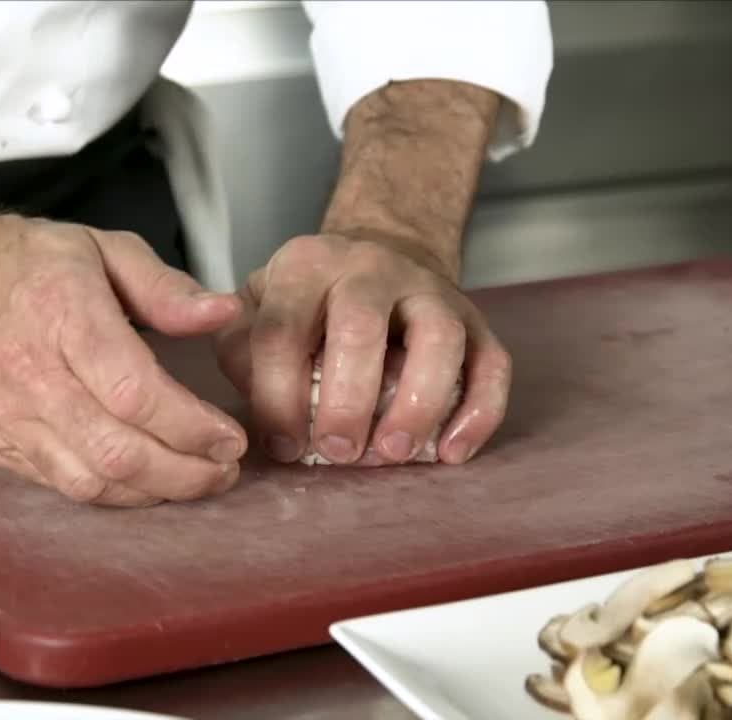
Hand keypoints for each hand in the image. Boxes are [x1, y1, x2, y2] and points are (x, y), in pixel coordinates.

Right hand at [0, 216, 247, 505]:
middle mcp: (27, 374)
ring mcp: (2, 417)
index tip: (230, 436)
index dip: (191, 426)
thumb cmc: (16, 260)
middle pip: (116, 450)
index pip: (135, 393)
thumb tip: (223, 313)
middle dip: (184, 472)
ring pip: (89, 480)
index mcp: (60, 315)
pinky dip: (112, 491)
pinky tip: (146, 480)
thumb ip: (165, 286)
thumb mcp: (98, 247)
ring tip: (196, 479)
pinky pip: (59, 484)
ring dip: (153, 491)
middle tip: (225, 468)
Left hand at [214, 232, 510, 465]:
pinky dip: (479, 412)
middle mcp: (370, 268)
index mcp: (307, 265)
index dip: (278, 395)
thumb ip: (241, 347)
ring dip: (418, 402)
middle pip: (361, 325)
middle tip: (339, 452)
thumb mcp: (258, 305)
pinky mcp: (475, 319)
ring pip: (438, 337)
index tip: (284, 447)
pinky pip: (491, 362)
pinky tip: (452, 453)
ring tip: (393, 454)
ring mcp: (429, 290)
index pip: (282, 329)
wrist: (381, 252)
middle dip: (348, 399)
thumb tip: (256, 402)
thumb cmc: (309, 300)